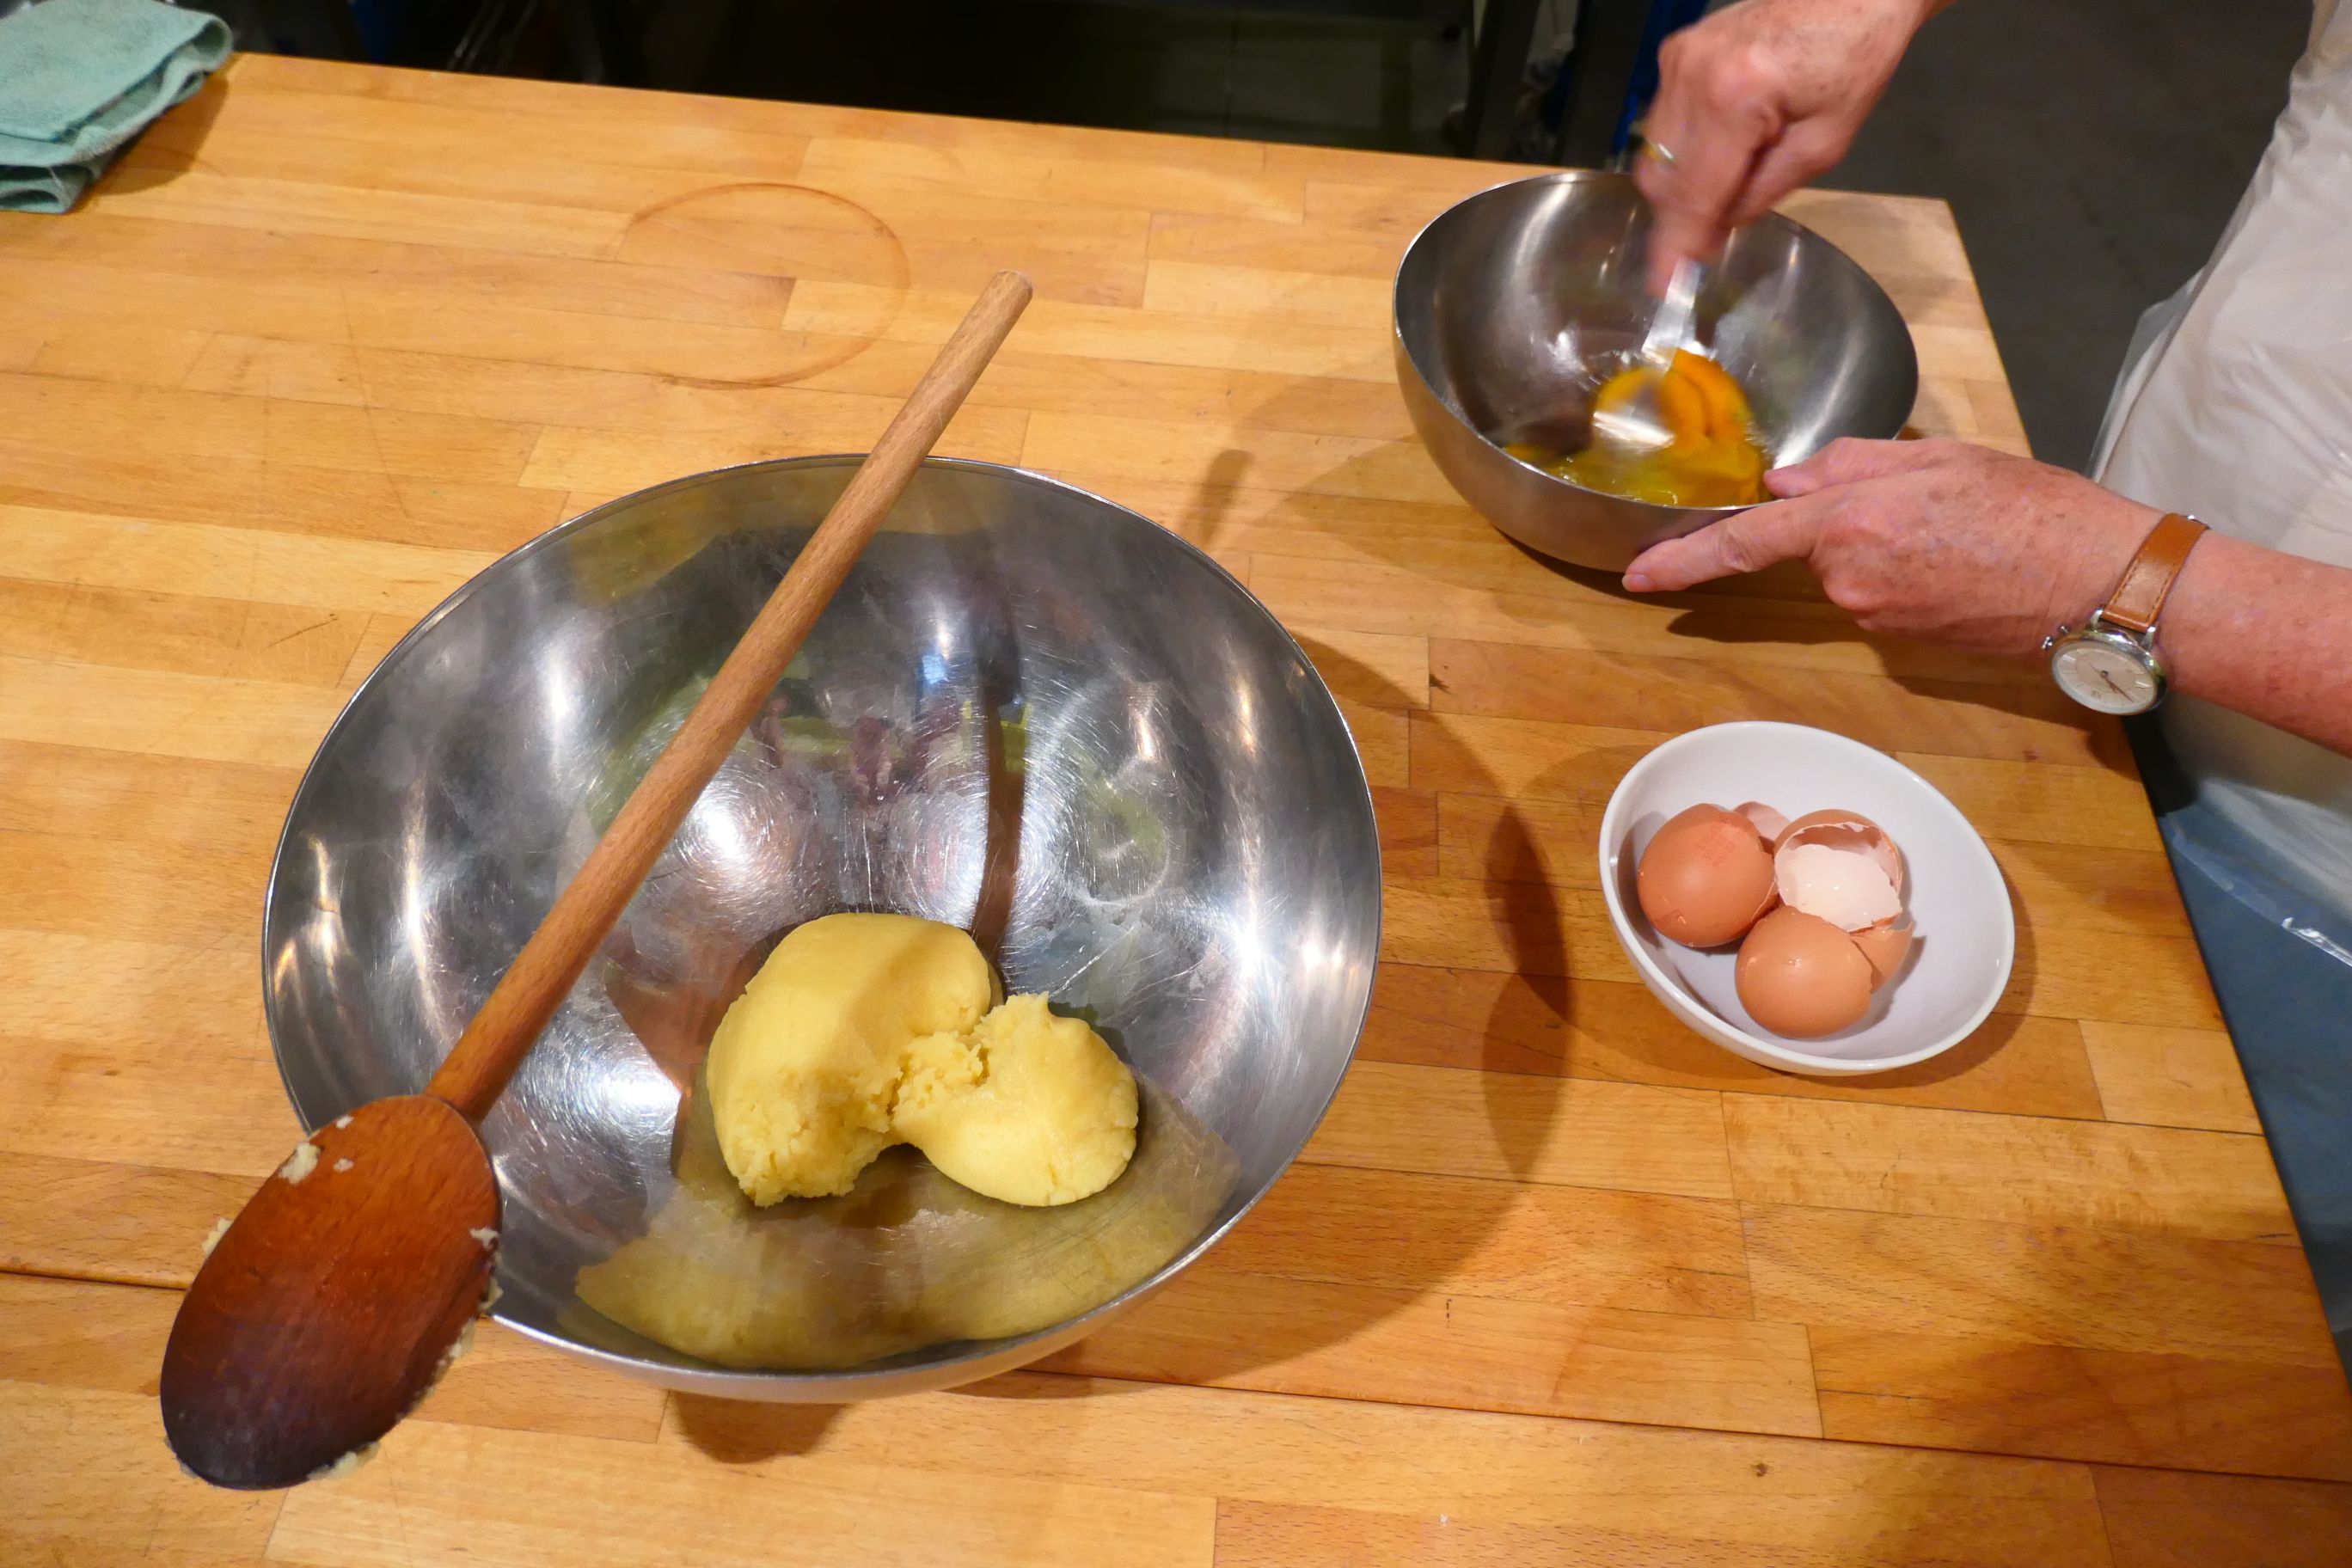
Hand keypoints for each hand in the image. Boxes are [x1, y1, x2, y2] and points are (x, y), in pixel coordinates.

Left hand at [1621, 439, 2162, 656]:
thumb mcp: (1942, 458)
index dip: (1685, 557)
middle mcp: (1851, 579)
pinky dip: (1909, 571)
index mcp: (1852, 521)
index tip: (1636, 575)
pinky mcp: (1904, 641)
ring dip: (1886, 544)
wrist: (2103, 585)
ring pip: (1849, 568)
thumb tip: (1786, 484)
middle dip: (1849, 520)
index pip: (1747, 540)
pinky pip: (1882, 593)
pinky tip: (1965, 560)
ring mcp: (1877, 616)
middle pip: (1812, 545)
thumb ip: (1853, 464)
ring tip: (1961, 530)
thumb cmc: (2036, 509)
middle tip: (1934, 503)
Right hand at [1635, 0, 1942, 292]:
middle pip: (1660, 178)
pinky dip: (1684, 148)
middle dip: (1681, 214)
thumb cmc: (1853, 60)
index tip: (1662, 289)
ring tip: (1730, 177)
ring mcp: (1677, 61)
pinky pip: (1662, 123)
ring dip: (1682, 182)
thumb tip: (1714, 231)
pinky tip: (1722, 143)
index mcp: (1734, 98)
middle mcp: (1691, 76)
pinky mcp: (1675, 53)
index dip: (1676, 246)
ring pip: (1654, 154)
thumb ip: (1760, 193)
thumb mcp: (1823, 145)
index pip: (1691, 193)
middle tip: (1712, 237)